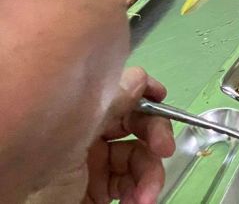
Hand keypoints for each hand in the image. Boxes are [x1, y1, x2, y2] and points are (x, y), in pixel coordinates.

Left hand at [32, 68, 175, 203]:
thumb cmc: (41, 162)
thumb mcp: (79, 126)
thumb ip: (112, 100)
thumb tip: (140, 79)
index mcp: (83, 112)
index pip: (122, 94)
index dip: (146, 93)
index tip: (162, 98)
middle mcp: (90, 136)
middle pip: (137, 127)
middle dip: (156, 138)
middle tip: (164, 150)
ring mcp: (95, 165)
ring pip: (139, 160)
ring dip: (151, 176)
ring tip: (146, 195)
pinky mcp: (98, 191)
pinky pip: (130, 187)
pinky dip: (140, 193)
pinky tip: (138, 201)